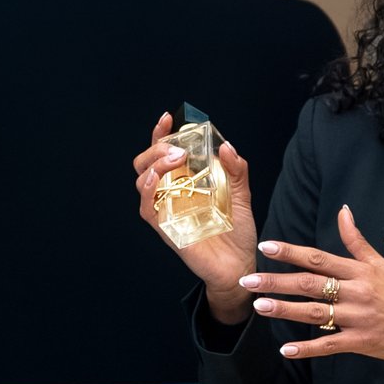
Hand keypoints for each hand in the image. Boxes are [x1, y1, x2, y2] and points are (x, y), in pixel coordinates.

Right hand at [133, 112, 259, 321]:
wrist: (240, 265)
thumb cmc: (237, 233)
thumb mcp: (242, 195)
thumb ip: (236, 170)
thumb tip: (225, 145)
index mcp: (185, 181)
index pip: (165, 152)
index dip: (162, 133)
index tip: (168, 117)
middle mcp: (171, 193)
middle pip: (146, 162)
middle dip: (156, 147)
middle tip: (179, 148)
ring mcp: (165, 210)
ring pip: (142, 180)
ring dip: (154, 164)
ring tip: (176, 159)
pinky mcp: (165, 228)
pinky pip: (146, 208)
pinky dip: (148, 190)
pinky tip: (157, 178)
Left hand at [240, 205, 383, 364]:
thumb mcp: (380, 263)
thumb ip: (356, 240)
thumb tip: (343, 211)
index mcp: (359, 271)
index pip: (319, 258)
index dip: (291, 252)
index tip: (266, 246)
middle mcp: (356, 292)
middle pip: (311, 284)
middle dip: (277, 281)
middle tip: (248, 280)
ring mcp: (356, 318)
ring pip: (315, 313)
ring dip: (285, 310)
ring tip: (259, 306)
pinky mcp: (359, 342)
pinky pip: (328, 345)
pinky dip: (307, 348)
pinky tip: (286, 349)